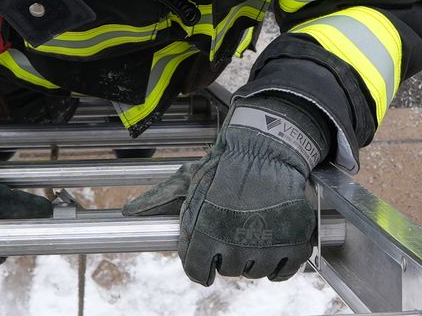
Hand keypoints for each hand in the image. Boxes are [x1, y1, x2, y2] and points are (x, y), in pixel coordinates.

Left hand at [120, 94, 327, 283]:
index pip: (198, 271)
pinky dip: (278, 264)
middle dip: (229, 256)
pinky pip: (282, 272)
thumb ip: (159, 198)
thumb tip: (128, 210)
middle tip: (234, 233)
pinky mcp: (294, 245)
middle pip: (229, 271)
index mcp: (207, 234)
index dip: (201, 265)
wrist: (268, 149)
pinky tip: (273, 246)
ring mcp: (267, 248)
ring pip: (255, 272)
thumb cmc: (226, 164)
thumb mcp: (188, 179)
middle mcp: (236, 247)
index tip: (207, 260)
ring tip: (254, 232)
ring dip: (253, 259)